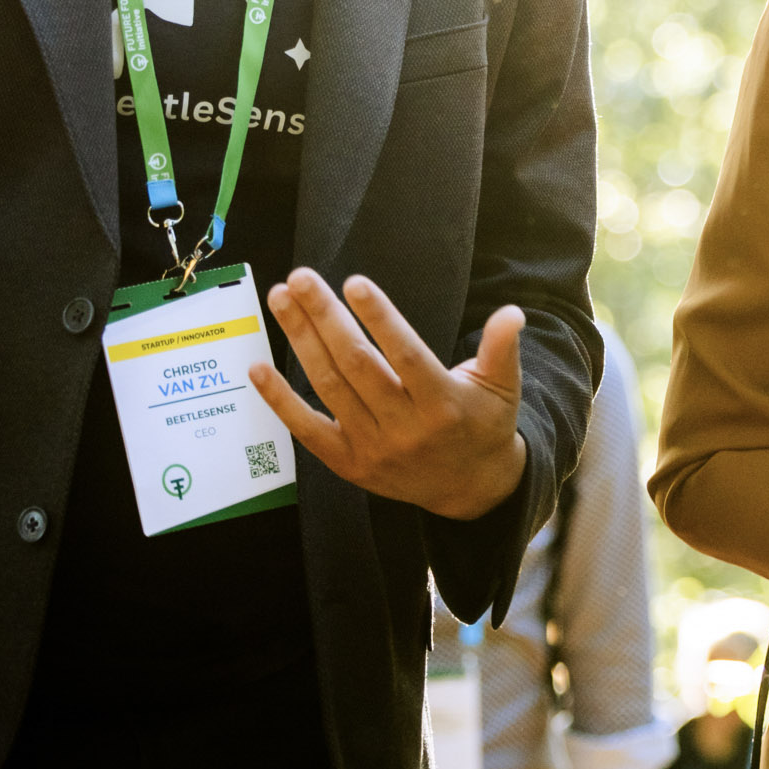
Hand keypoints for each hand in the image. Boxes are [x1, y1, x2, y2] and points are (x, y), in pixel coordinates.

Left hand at [253, 274, 529, 519]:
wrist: (469, 490)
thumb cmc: (483, 424)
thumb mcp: (502, 387)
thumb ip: (502, 348)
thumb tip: (511, 312)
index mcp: (444, 404)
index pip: (405, 355)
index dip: (380, 318)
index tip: (354, 284)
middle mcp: (405, 428)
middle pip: (356, 365)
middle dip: (325, 317)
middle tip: (300, 278)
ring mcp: (373, 448)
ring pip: (329, 387)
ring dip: (300, 341)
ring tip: (282, 299)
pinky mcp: (349, 464)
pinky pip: (307, 430)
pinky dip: (279, 400)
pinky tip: (257, 367)